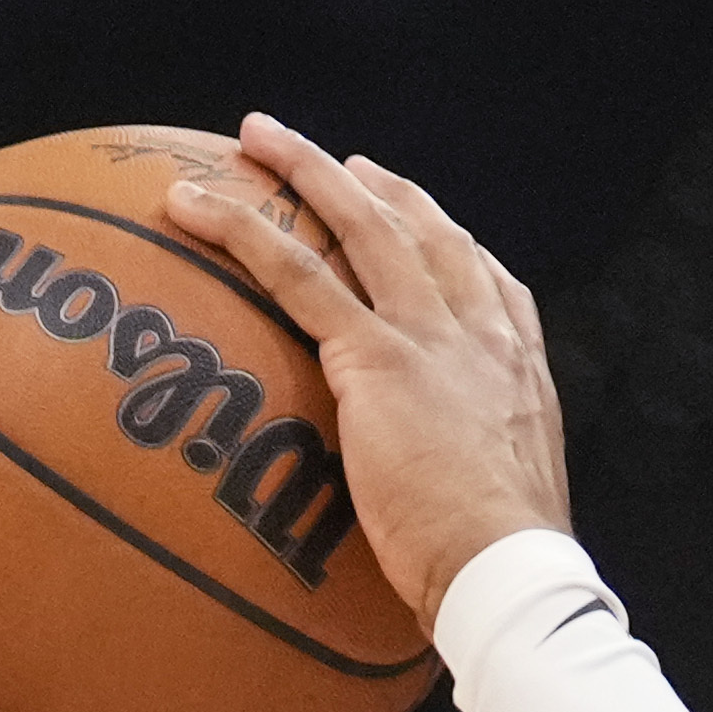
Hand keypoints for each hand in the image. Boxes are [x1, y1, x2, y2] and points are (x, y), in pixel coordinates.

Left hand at [157, 115, 571, 631]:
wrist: (507, 569)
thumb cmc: (500, 570)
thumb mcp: (499, 511)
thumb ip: (467, 486)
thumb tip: (437, 521)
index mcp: (515, 362)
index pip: (479, 273)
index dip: (437, 232)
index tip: (403, 206)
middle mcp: (478, 330)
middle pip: (418, 228)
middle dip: (366, 184)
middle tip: (322, 155)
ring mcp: (428, 335)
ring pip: (357, 228)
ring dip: (301, 173)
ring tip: (254, 141)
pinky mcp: (376, 358)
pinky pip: (296, 277)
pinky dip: (243, 233)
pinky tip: (197, 210)